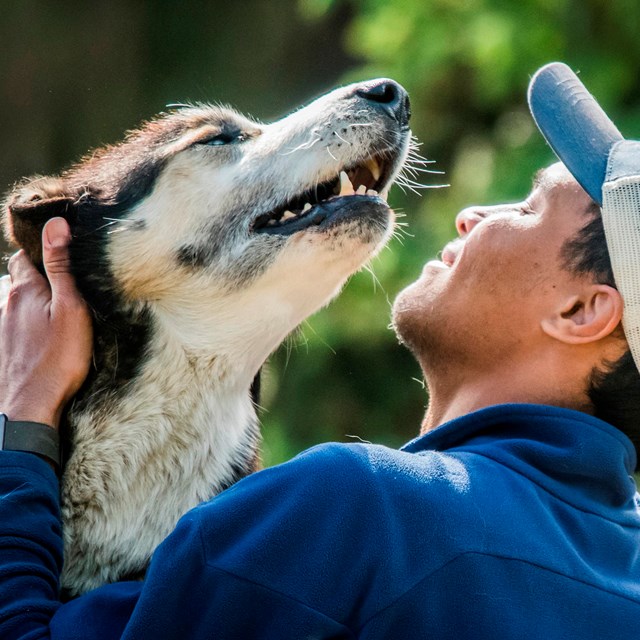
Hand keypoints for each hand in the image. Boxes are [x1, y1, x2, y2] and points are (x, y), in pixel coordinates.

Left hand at [0, 218, 92, 428]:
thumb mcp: (71, 307)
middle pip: (18, 279)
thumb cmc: (58, 357)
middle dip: (35, 277)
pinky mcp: (2, 346)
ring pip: (13, 302)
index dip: (42, 253)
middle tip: (62, 288)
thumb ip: (61, 266)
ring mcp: (1, 326)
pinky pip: (11, 324)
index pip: (25, 256)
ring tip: (52, 312)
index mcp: (25, 290)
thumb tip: (56, 223)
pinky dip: (25, 322)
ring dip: (29, 301)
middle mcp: (6, 304)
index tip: (61, 257)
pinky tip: (40, 335)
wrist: (32, 403)